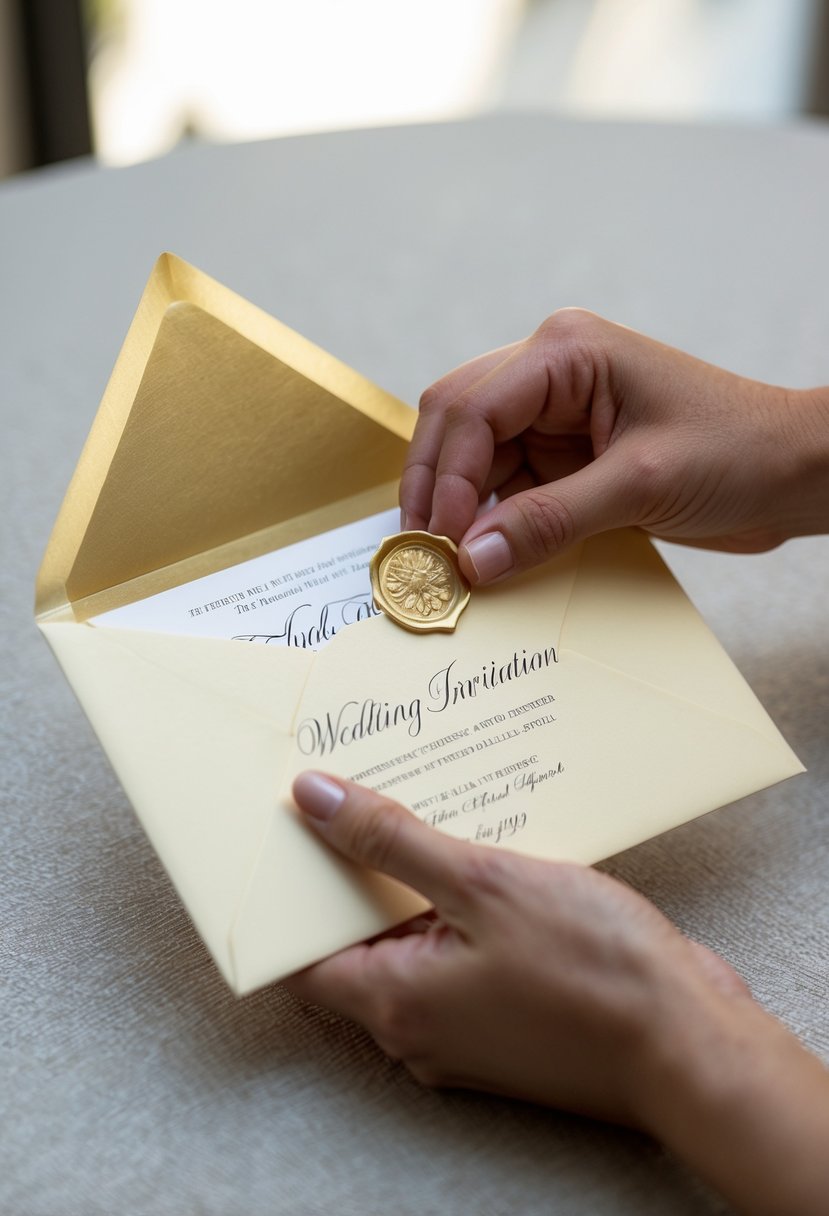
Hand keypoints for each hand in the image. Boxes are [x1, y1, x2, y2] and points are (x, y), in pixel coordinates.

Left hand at [286, 773, 828, 1215]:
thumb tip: (314, 801)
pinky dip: (467, 908)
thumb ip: (392, 843)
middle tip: (369, 796)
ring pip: (420, 943)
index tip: (297, 827)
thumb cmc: (593, 971)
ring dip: (423, 882)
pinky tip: (491, 852)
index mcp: (395, 1003)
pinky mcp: (511, 1017)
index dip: (295, 888)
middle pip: (362, 940)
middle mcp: (420, 1028)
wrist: (692, 1044)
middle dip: (364, 869)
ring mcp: (468, 1028)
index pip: (303, 950)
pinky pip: (467, 954)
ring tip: (432, 808)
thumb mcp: (483, 883)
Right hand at [400, 310, 828, 583]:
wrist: (795, 473)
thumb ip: (550, 521)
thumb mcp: (640, 487)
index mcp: (565, 352)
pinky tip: (484, 555)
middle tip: (422, 549)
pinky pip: (507, 486)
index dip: (446, 476)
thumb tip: (473, 559)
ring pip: (474, 457)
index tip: (442, 539)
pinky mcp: (566, 456)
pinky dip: (490, 520)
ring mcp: (555, 415)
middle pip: (456, 422)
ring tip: (447, 561)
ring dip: (457, 506)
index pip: (474, 408)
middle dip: (434, 485)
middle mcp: (550, 374)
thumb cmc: (739, 452)